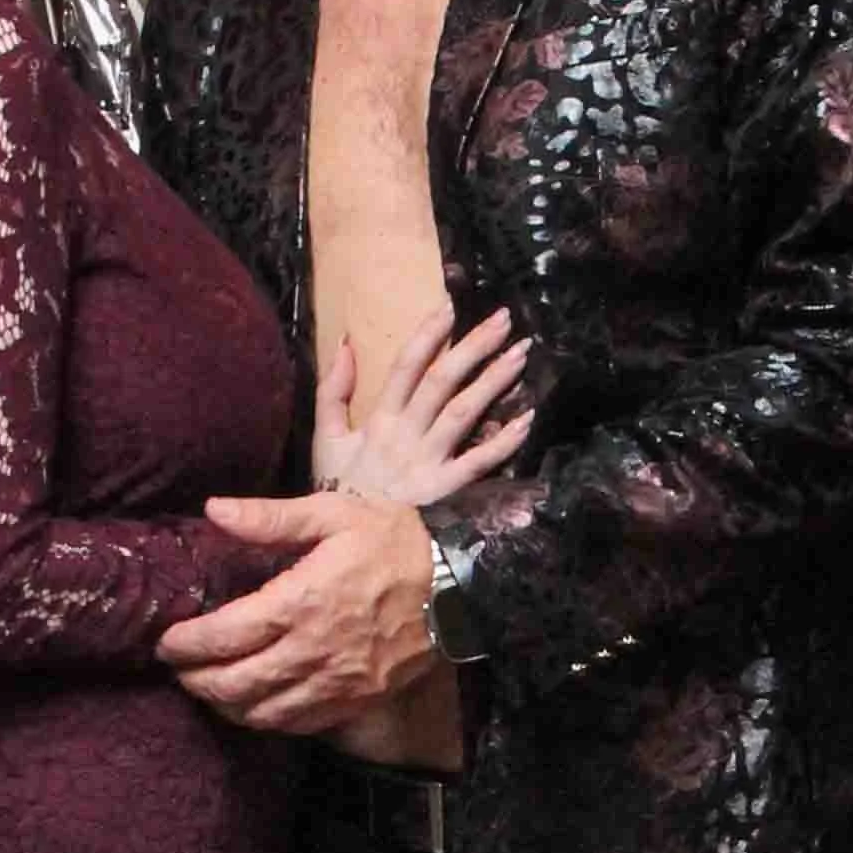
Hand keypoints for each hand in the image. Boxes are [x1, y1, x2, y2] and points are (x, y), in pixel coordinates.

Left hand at [155, 492, 435, 733]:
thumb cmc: (392, 541)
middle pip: (237, 683)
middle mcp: (313, 651)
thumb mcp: (333, 515)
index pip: (227, 634)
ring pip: (264, 713)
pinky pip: (300, 725)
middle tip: (178, 669)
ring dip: (227, 706)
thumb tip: (214, 509)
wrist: (457, 583)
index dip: (188, 644)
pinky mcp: (356, 702)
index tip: (166, 641)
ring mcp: (336, 684)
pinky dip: (267, 721)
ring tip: (208, 689)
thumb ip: (271, 517)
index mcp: (302, 601)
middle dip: (197, 680)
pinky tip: (255, 706)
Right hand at [311, 306, 533, 504]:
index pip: (405, 366)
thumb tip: (345, 343)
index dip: (428, 334)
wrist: (351, 547)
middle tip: (505, 319)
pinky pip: (479, 464)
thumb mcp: (325, 439)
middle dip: (474, 347)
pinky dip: (504, 442)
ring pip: (464, 413)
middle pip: (443, 381)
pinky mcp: (447, 491)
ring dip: (494, 381)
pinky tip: (527, 418)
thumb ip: (332, 391)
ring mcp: (429, 463)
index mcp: (378, 420)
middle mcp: (406, 435)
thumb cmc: (340, 491)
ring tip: (520, 354)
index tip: (450, 306)